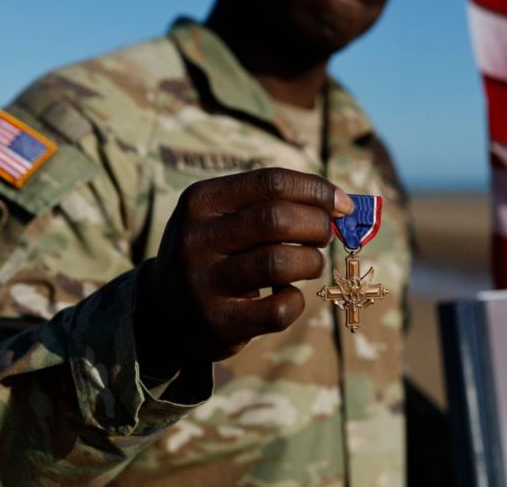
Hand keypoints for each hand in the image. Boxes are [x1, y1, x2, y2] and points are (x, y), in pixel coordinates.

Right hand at [135, 168, 353, 376]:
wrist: (163, 312)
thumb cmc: (216, 251)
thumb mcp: (225, 216)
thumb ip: (275, 203)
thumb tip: (342, 204)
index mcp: (200, 201)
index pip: (270, 182)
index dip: (316, 190)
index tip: (342, 204)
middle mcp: (195, 239)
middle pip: (276, 219)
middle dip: (316, 225)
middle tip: (324, 235)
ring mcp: (203, 284)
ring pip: (280, 263)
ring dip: (311, 262)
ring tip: (309, 263)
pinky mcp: (219, 324)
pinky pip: (280, 309)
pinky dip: (297, 300)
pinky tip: (287, 295)